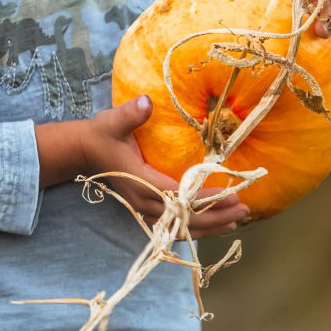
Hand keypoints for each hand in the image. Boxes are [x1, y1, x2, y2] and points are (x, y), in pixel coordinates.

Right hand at [81, 95, 250, 238]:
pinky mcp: (148, 209)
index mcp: (139, 182)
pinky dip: (197, 228)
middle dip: (216, 217)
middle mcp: (143, 202)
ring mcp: (145, 209)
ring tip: (238, 220)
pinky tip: (217, 225)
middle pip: (184, 219)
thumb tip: (146, 102)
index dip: (203, 199)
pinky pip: (175, 226)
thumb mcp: (113, 121)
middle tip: (244, 209)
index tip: (229, 195)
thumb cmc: (103, 134)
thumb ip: (130, 113)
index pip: (177, 196)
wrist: (86, 152)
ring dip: (211, 226)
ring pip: (181, 228)